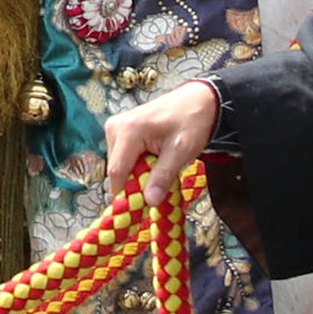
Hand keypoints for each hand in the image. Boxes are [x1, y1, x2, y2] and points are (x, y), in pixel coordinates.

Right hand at [101, 80, 219, 206]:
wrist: (197, 101)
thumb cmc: (191, 122)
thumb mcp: (181, 151)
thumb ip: (163, 176)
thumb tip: (149, 201)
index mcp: (128, 130)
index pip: (118, 172)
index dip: (125, 195)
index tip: (138, 212)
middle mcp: (115, 127)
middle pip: (117, 170)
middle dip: (134, 185)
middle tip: (157, 192)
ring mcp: (115, 128)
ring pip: (119, 166)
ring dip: (136, 176)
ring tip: (159, 173)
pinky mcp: (120, 131)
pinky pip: (123, 158)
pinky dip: (137, 167)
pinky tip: (153, 164)